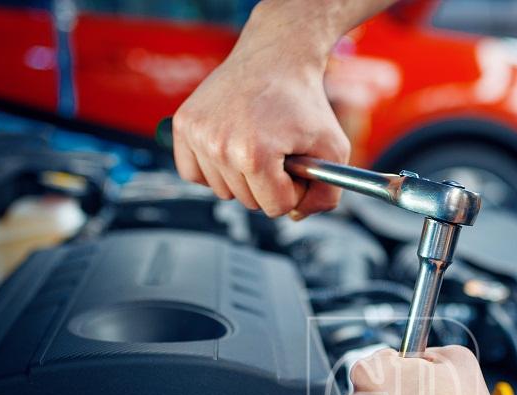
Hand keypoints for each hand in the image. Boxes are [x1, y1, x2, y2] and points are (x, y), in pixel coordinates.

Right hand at [172, 12, 349, 219]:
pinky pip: (194, 174)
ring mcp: (197, 135)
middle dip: (270, 183)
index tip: (297, 161)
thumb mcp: (334, 149)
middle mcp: (218, 146)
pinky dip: (214, 169)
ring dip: (243, 176)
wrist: (276, 56)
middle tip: (279, 148)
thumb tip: (295, 217)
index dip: (294, 188)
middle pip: (249, 202)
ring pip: (223, 191)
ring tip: (257, 142)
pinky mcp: (183, 125)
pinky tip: (231, 145)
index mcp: (254, 154)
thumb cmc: (306, 102)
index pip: (276, 208)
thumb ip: (326, 195)